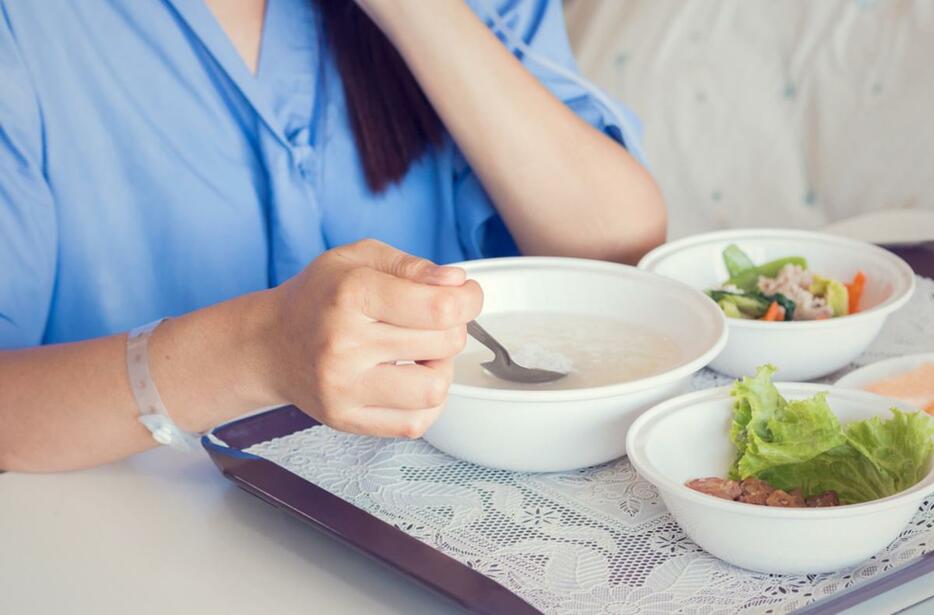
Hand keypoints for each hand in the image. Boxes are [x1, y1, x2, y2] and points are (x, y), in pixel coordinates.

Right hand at [266, 239, 482, 437]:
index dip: (469, 299)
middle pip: (444, 343)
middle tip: (436, 321)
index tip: (465, 296)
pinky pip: (415, 423)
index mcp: (351, 294)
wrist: (269, 343)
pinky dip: (427, 402)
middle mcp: (344, 344)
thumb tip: (456, 283)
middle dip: (454, 328)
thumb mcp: (359, 258)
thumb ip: (411, 266)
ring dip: (442, 368)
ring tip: (424, 353)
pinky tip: (412, 379)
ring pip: (434, 389)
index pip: (440, 306)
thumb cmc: (319, 296)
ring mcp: (344, 387)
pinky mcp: (346, 418)